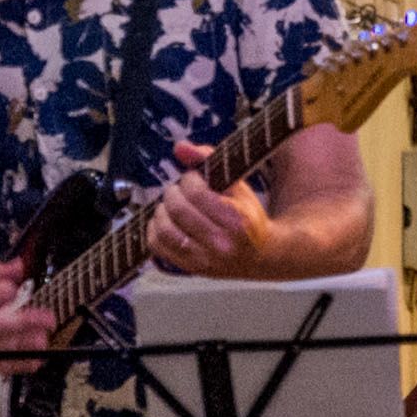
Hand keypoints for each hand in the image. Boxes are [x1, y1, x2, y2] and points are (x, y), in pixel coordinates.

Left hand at [147, 139, 279, 276]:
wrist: (262, 255)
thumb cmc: (248, 217)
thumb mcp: (237, 185)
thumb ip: (209, 160)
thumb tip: (179, 147)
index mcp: (236, 220)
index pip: (196, 193)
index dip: (188, 179)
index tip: (192, 178)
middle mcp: (221, 243)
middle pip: (179, 210)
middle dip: (172, 193)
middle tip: (178, 190)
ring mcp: (206, 259)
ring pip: (165, 230)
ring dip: (161, 211)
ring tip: (170, 206)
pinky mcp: (193, 269)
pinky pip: (159, 248)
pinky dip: (154, 230)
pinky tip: (164, 222)